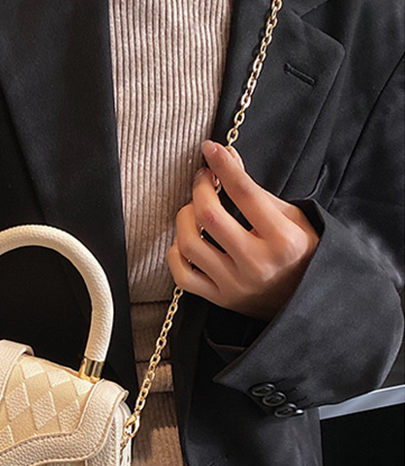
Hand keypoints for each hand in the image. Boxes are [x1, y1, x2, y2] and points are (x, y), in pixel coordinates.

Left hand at [166, 139, 320, 320]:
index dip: (224, 166)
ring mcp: (235, 284)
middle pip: (210, 217)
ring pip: (190, 244)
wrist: (306, 299)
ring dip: (184, 218)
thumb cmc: (300, 253)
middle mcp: (257, 264)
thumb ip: (258, 191)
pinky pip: (182, 275)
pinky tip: (185, 240)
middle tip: (203, 178)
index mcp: (283, 240)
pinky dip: (176, 254)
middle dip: (200, 189)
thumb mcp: (294, 218)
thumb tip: (226, 158)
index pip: (245, 193)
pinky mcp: (219, 299)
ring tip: (193, 209)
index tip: (211, 149)